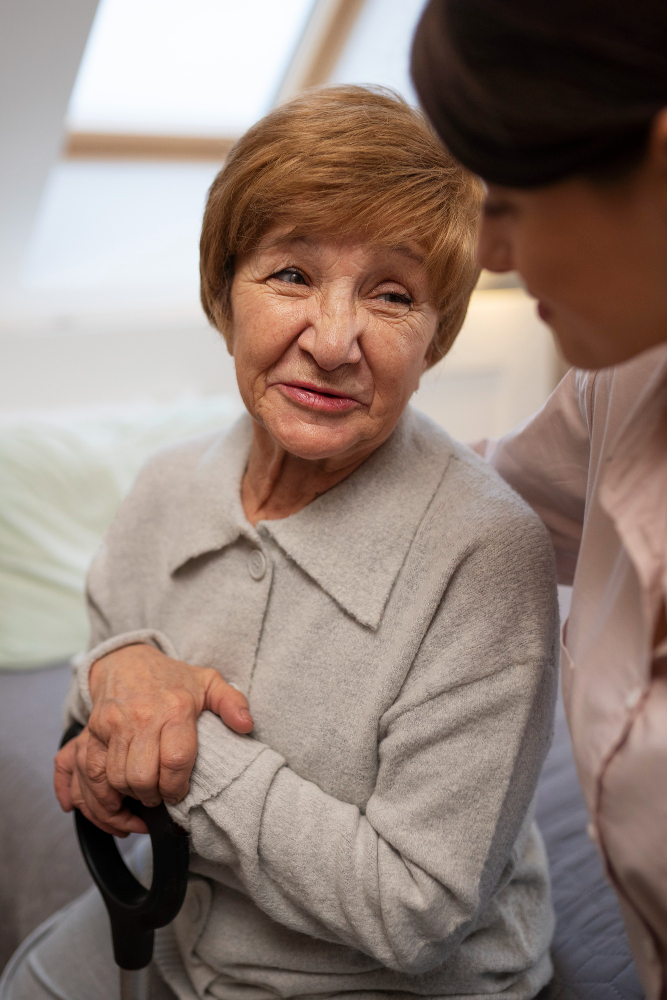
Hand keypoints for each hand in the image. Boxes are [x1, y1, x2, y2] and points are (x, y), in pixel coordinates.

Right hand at [54, 643, 252, 833]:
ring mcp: (114, 723)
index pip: (176, 761)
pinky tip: (116, 799)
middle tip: (160, 797)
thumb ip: (233, 703)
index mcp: (176, 708)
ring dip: (129, 798)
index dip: (178, 787)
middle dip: (152, 797)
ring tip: (142, 798)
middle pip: (143, 777)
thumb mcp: (209, 683)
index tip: (179, 794)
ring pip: (117, 779)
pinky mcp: (94, 730)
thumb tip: (246, 725)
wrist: (128, 661)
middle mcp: (143, 716)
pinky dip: (101, 794)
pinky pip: (92, 772)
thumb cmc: (173, 678)